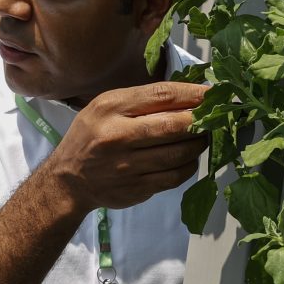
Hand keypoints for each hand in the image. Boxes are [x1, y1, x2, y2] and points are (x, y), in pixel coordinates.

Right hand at [38, 81, 209, 212]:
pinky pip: (175, 177)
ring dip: (199, 144)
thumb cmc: (92, 136)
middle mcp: (117, 137)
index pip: (161, 96)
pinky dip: (189, 166)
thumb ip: (142, 100)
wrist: (69, 179)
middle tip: (215, 117)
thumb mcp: (106, 106)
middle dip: (201, 120)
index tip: (213, 93)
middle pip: (174, 126)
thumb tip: (190, 94)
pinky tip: (189, 158)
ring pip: (179, 154)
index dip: (193, 94)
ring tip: (203, 136)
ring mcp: (127, 167)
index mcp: (111, 108)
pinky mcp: (137, 189)